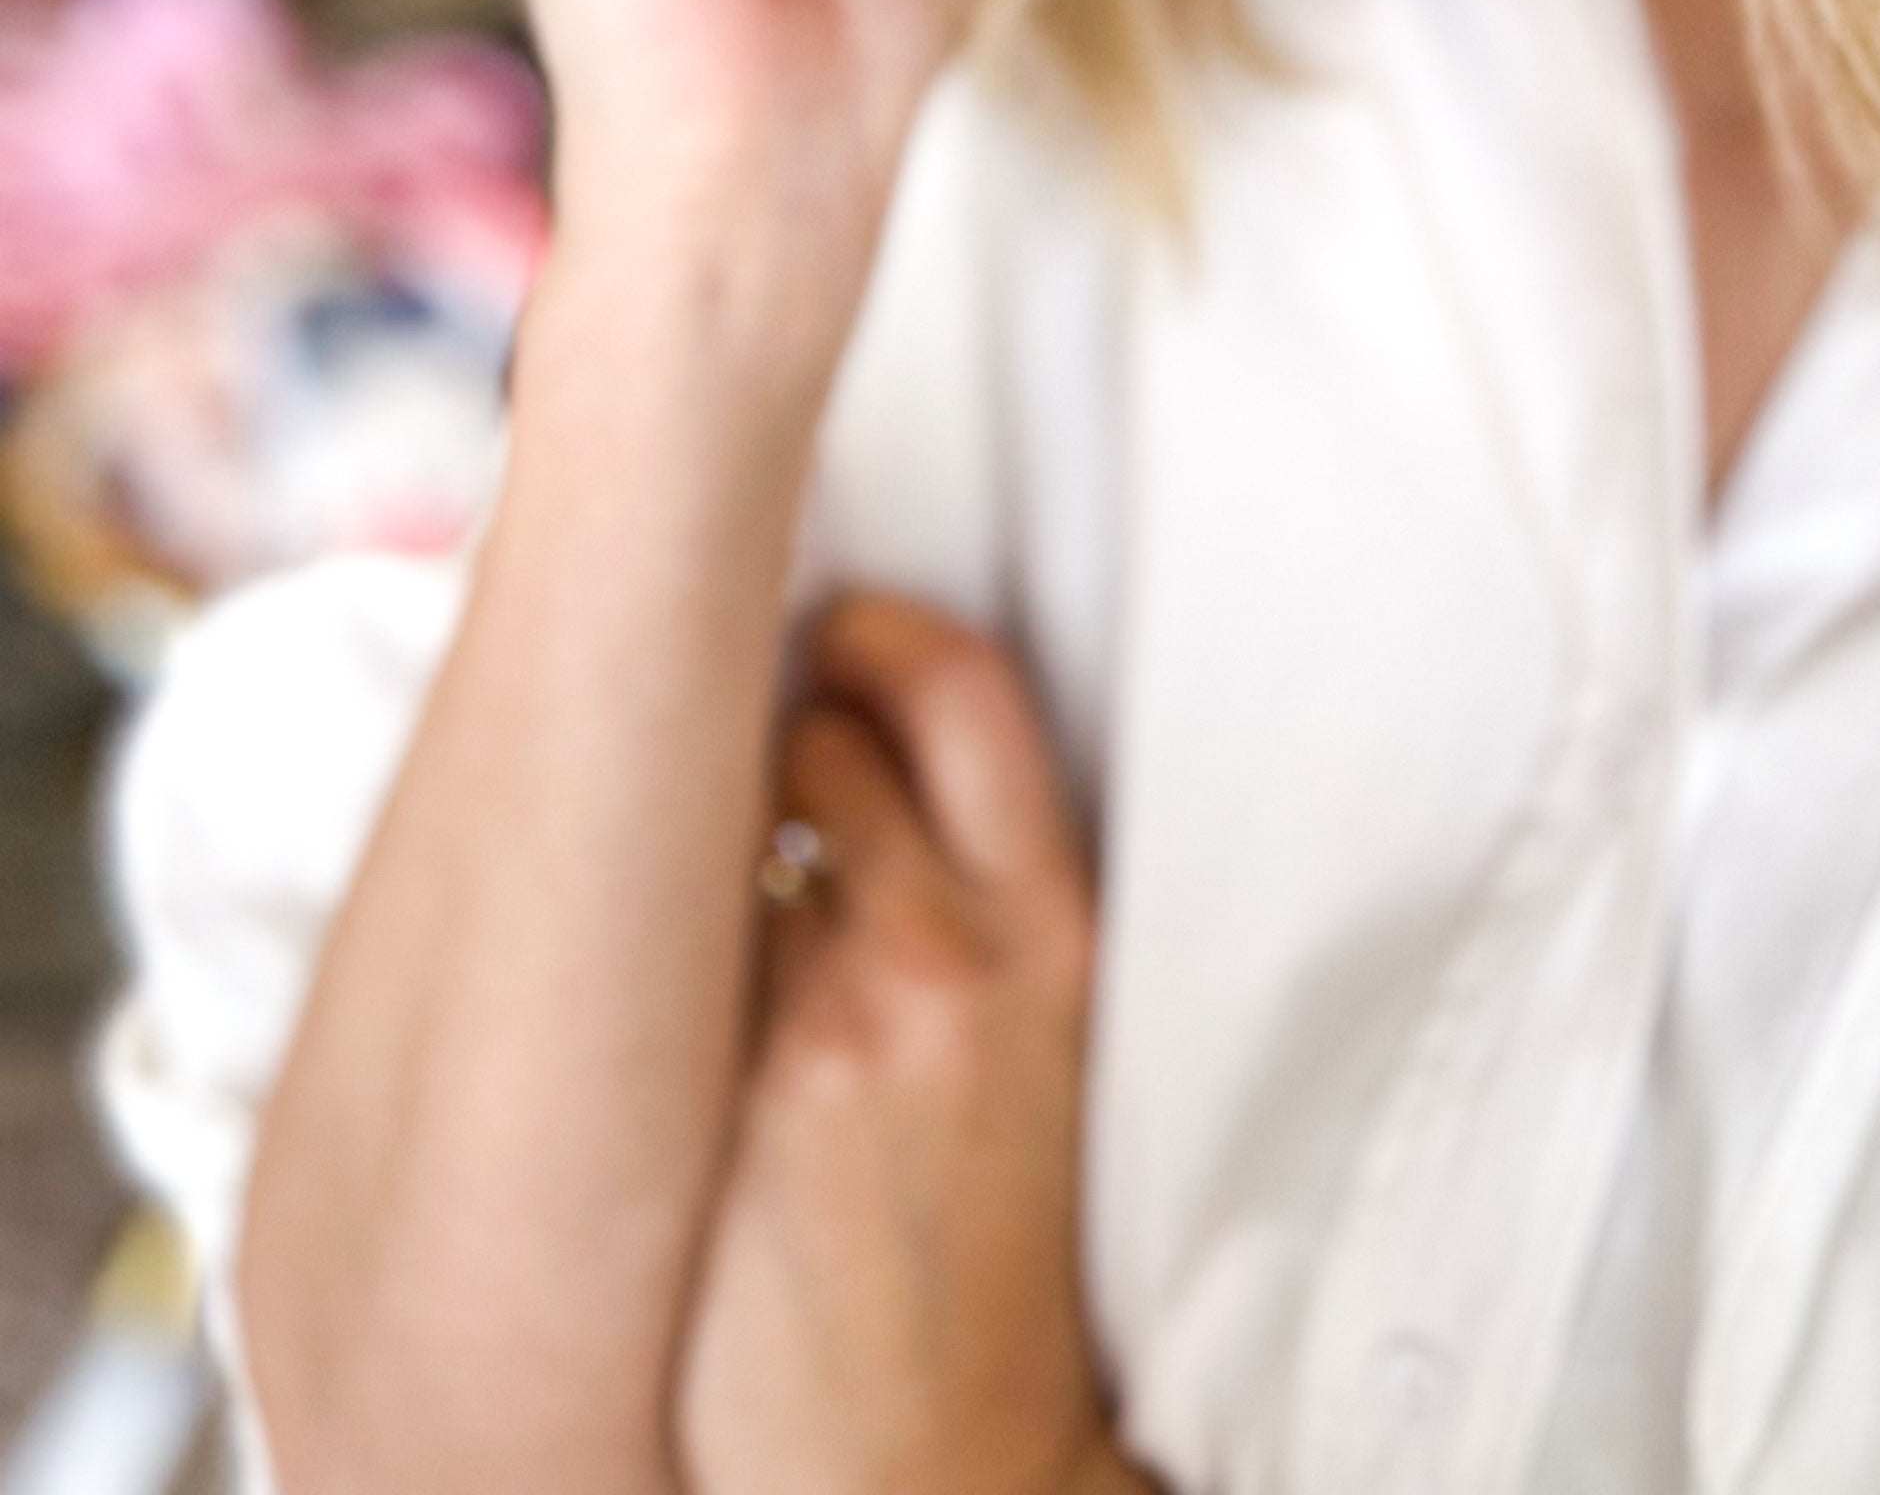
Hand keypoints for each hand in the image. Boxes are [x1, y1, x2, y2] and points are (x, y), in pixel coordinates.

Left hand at [676, 595, 1136, 1494]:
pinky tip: (665, 1008)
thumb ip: (988, 907)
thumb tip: (874, 770)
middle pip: (836, 723)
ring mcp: (847, 1022)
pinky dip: (662, 954)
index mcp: (1059, 929)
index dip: (886, 626)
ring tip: (709, 896)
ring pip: (737, 825)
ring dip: (715, 838)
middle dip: (781, 710)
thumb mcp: (1049, 1051)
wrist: (943, 1466)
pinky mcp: (747, 1101)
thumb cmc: (990, 1264)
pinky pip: (677, 949)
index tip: (844, 627)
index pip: (966, 684)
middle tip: (748, 734)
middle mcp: (960, 954)